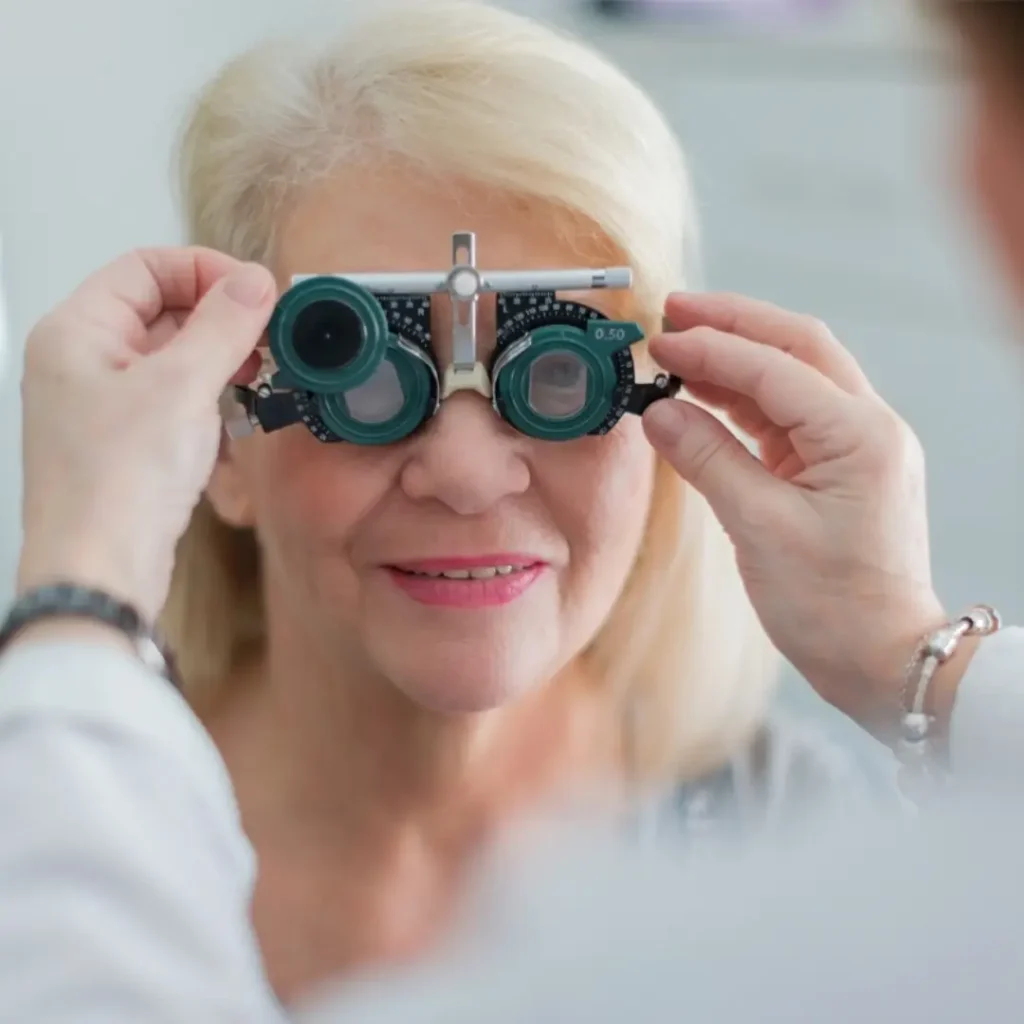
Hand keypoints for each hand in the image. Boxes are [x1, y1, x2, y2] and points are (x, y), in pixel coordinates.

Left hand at [17, 247, 275, 621]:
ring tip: (257, 376)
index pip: (144, 267)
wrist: (100, 572)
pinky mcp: (126, 444)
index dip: (204, 271)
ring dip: (219, 360)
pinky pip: (174, 400)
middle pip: (160, 310)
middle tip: (268, 337)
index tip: (256, 294)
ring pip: (171, 357)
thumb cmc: (115, 486)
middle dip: (219, 319)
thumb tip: (253, 282)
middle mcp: (82, 363)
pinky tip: (235, 416)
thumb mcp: (181, 387)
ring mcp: (102, 405)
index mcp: (76, 333)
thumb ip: (223, 326)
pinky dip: (208, 399)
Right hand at [642, 292, 949, 738]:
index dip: (711, 349)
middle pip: (797, 347)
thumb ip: (706, 459)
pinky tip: (704, 398)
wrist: (880, 660)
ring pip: (793, 377)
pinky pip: (788, 417)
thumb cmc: (833, 606)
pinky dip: (744, 401)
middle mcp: (867, 428)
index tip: (660, 340)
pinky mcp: (838, 468)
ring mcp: (856, 446)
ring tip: (679, 353)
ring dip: (736, 360)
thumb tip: (657, 412)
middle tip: (674, 312)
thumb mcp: (758, 528)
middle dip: (733, 325)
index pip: (775, 368)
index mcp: (859, 436)